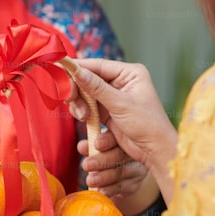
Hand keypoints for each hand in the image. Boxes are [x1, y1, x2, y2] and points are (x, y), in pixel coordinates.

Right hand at [69, 58, 176, 175]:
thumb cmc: (147, 124)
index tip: (60, 69)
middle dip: (77, 90)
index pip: (97, 65)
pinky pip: (88, 107)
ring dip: (79, 104)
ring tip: (83, 117)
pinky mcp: (108, 111)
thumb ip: (97, 88)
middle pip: (88, 79)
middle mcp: (121, 82)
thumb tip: (77, 71)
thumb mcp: (121, 104)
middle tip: (69, 100)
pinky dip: (83, 112)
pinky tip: (85, 120)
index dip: (78, 68)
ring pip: (86, 94)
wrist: (155, 150)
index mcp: (130, 73)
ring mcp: (113, 97)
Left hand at [76, 134, 149, 199]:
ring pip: (120, 172)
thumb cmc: (106, 154)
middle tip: (86, 165)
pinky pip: (123, 187)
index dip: (107, 140)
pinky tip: (101, 191)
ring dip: (104, 177)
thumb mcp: (99, 147)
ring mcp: (136, 168)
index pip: (117, 136)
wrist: (123, 175)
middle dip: (102, 160)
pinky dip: (110, 190)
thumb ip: (91, 145)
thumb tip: (82, 147)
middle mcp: (134, 152)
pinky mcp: (135, 184)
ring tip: (90, 181)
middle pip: (119, 155)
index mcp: (124, 137)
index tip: (96, 144)